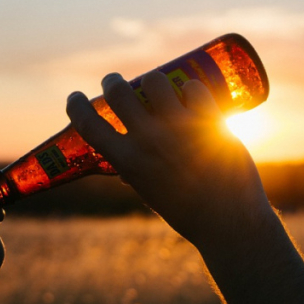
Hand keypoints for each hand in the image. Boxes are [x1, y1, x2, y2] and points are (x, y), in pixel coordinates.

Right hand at [66, 71, 273, 245]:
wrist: (228, 222)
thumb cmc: (187, 212)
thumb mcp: (150, 193)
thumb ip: (136, 175)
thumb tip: (125, 169)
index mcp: (127, 162)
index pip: (88, 124)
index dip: (76, 106)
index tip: (75, 97)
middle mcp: (149, 141)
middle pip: (118, 92)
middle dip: (112, 82)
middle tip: (114, 82)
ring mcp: (179, 129)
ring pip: (155, 81)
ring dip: (153, 81)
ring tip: (158, 88)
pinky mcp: (209, 122)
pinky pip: (194, 88)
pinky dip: (191, 88)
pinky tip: (192, 95)